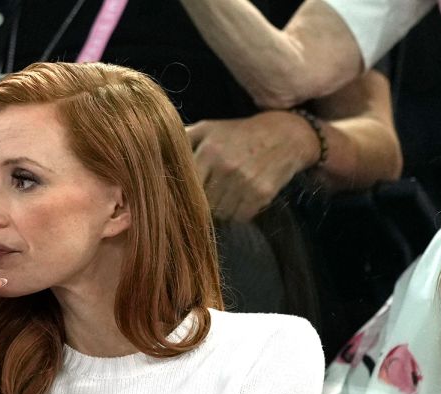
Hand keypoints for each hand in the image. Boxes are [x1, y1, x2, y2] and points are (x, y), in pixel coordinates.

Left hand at [187, 111, 318, 222]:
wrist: (284, 135)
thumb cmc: (238, 133)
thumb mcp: (208, 128)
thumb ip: (182, 140)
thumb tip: (156, 156)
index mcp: (209, 150)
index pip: (186, 186)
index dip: (184, 194)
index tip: (184, 197)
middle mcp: (226, 167)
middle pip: (202, 203)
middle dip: (202, 204)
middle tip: (208, 197)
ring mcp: (245, 182)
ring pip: (220, 214)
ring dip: (220, 210)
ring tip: (226, 195)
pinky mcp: (261, 194)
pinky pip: (239, 217)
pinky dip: (238, 213)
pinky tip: (241, 199)